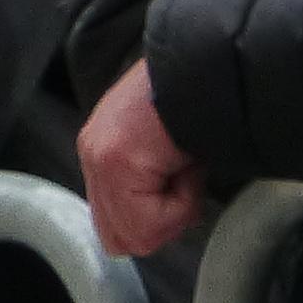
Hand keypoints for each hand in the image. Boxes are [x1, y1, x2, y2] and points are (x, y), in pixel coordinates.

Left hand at [78, 64, 205, 258]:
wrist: (209, 62)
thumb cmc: (202, 97)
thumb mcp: (170, 146)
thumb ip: (156, 180)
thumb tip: (170, 213)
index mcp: (103, 150)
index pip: (115, 225)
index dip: (157, 221)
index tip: (184, 187)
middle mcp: (93, 155)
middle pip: (120, 240)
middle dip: (162, 224)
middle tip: (187, 186)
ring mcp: (100, 159)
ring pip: (138, 236)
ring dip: (176, 211)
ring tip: (190, 168)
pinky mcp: (116, 162)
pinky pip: (151, 221)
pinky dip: (183, 203)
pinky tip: (191, 165)